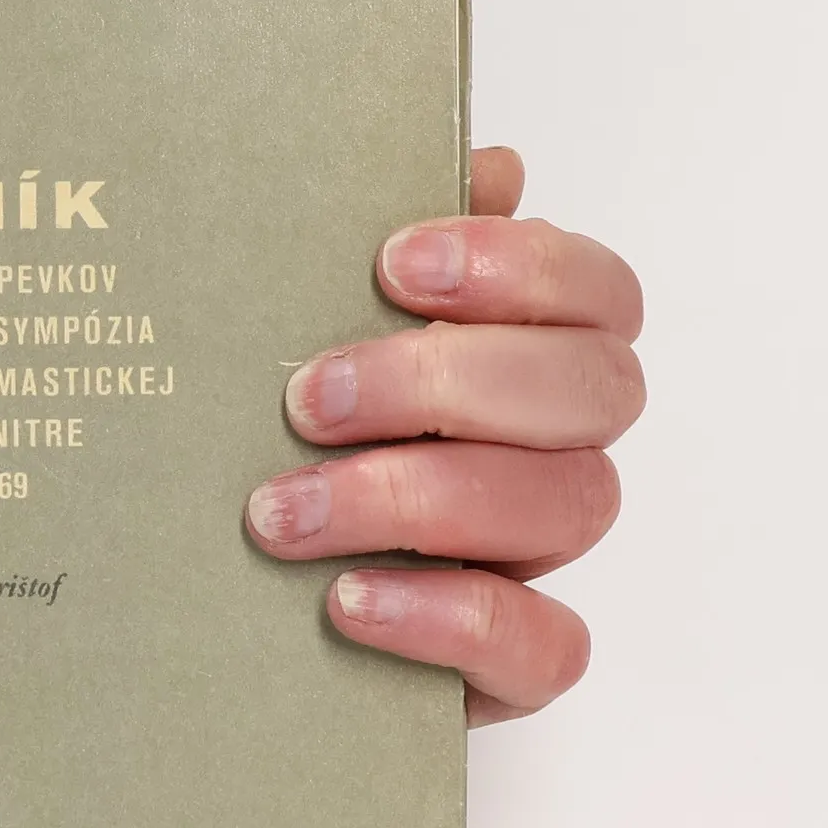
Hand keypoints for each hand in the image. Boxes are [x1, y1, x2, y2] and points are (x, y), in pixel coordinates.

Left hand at [246, 148, 644, 724]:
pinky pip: (545, 644)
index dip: (519, 267)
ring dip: (414, 497)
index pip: (596, 294)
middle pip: (591, 390)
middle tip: (307, 400)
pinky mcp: (513, 662)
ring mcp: (539, 557)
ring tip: (281, 514)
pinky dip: (446, 618)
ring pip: (567, 504)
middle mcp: (553, 451)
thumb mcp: (302, 346)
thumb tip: (486, 165)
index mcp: (525, 361)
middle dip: (445, 382)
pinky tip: (348, 602)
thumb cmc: (282, 455)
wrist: (231, 620)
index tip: (392, 264)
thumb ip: (375, 260)